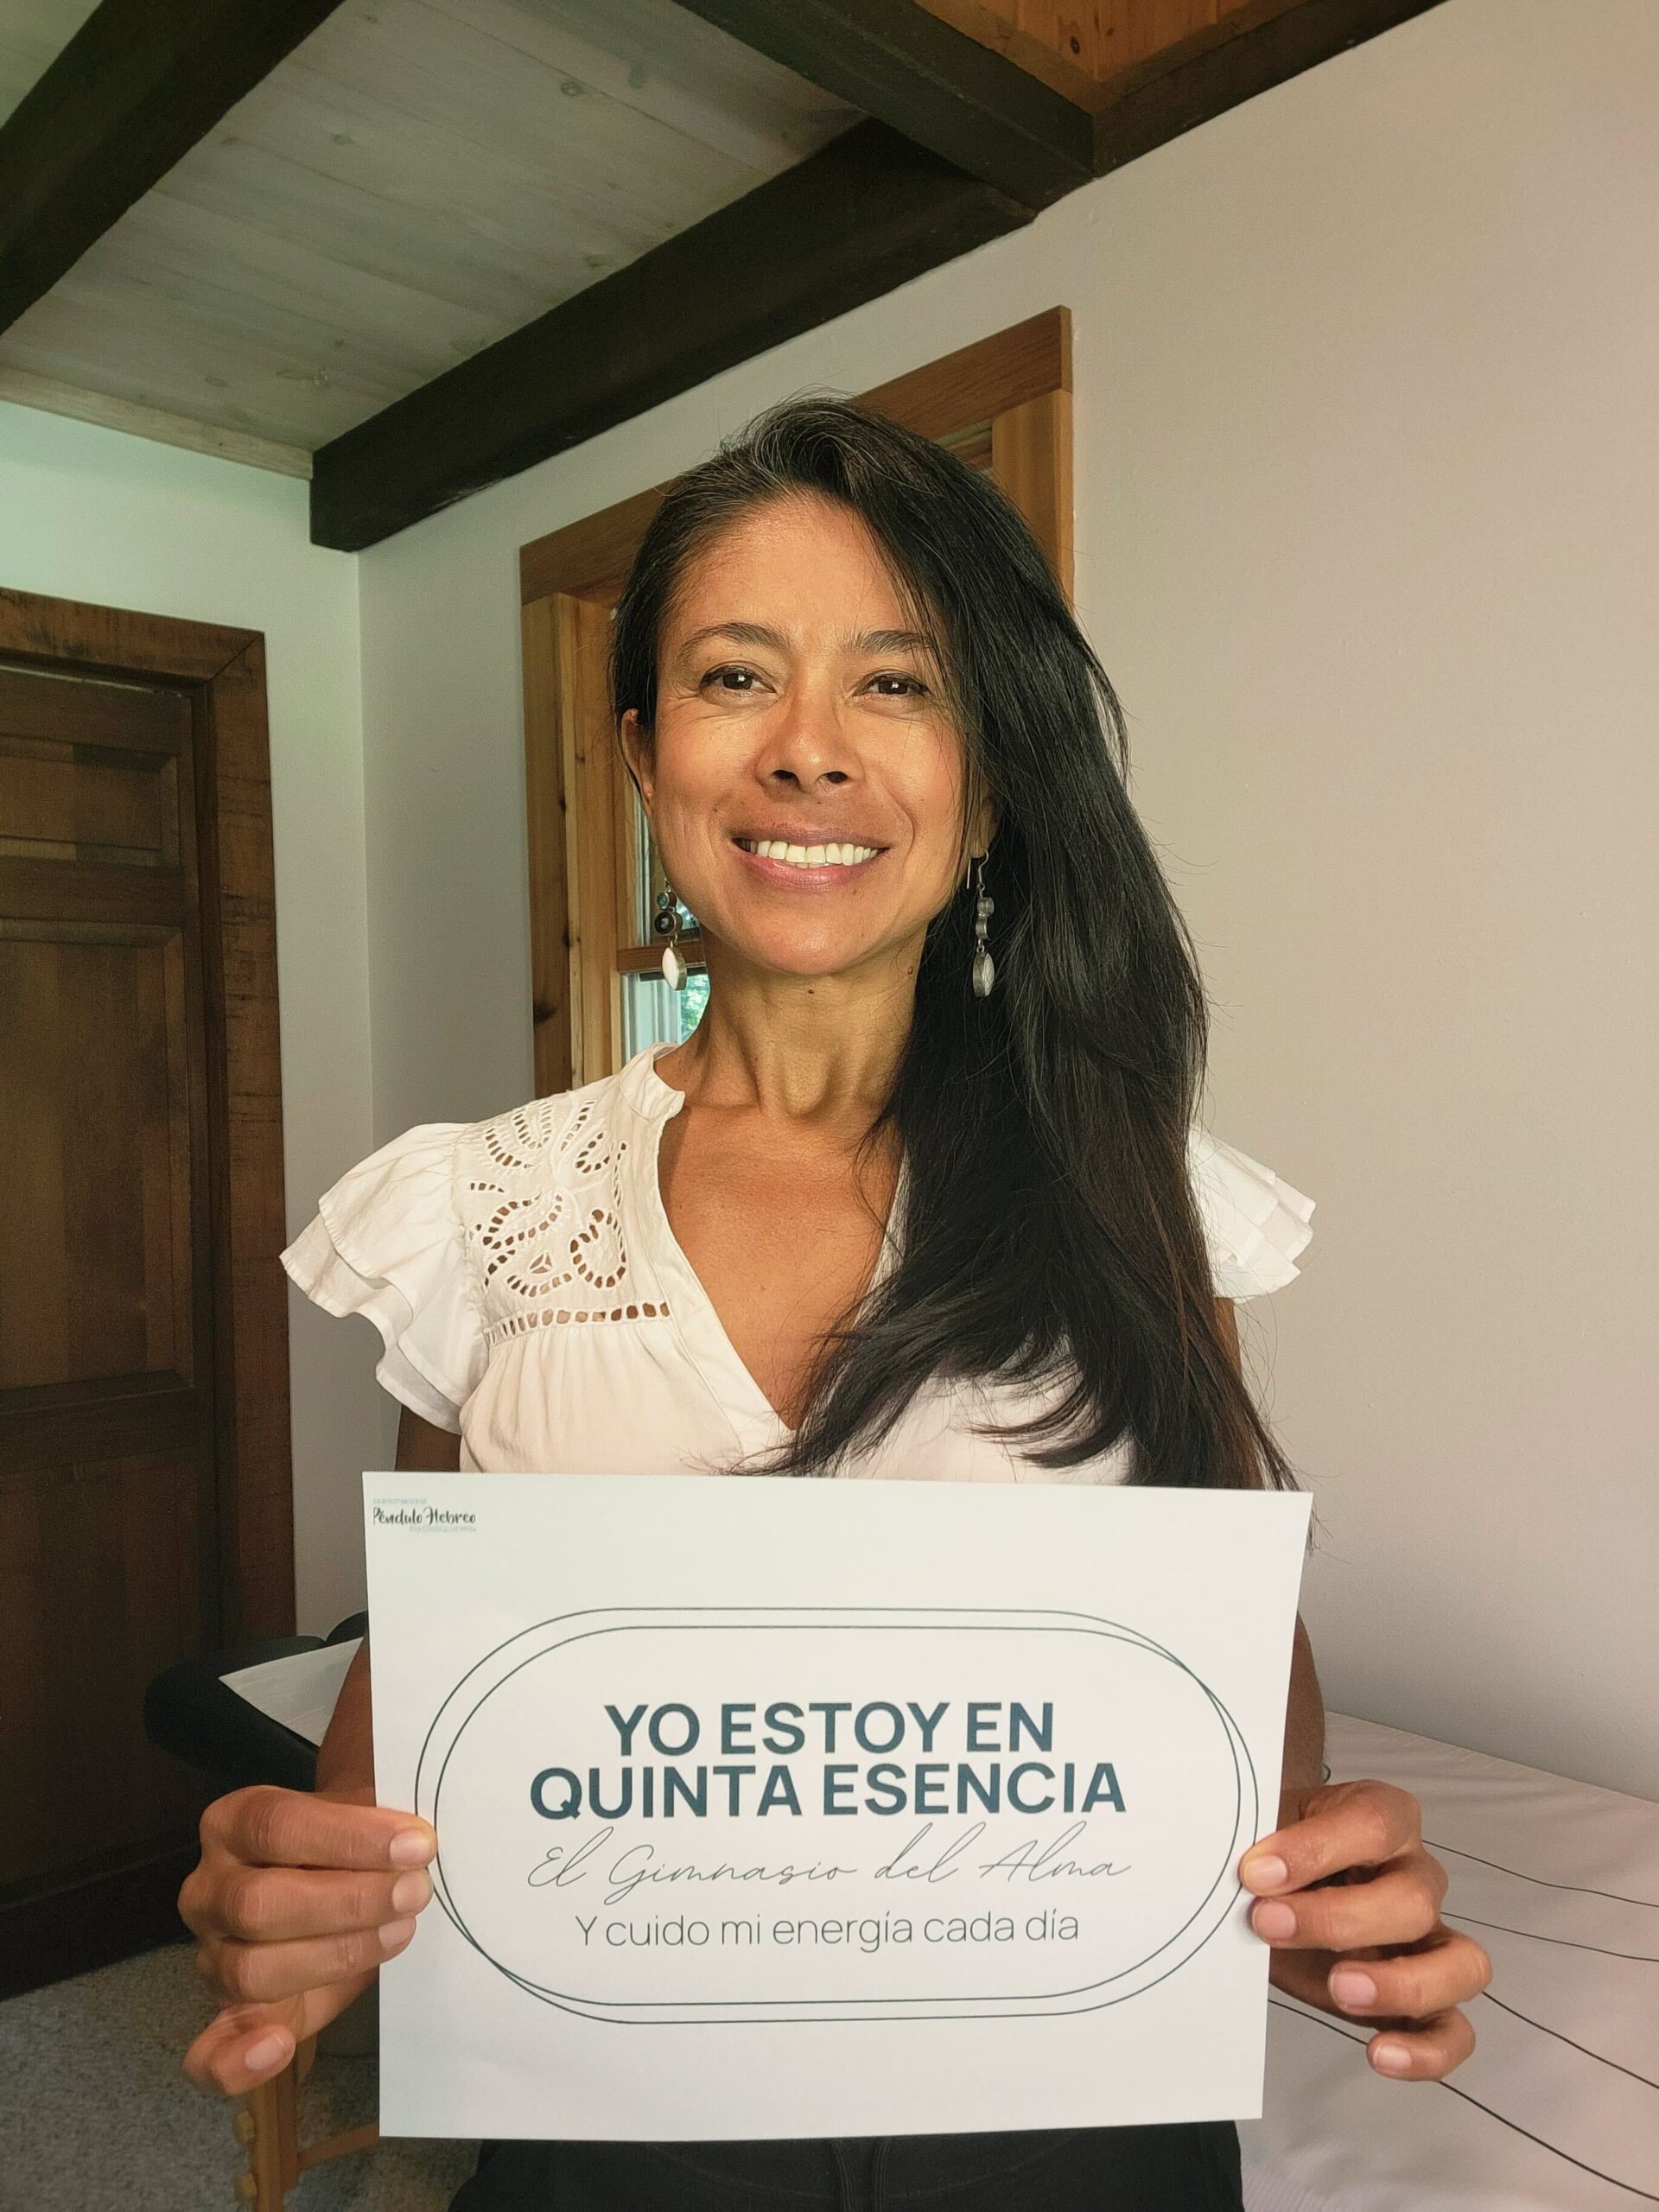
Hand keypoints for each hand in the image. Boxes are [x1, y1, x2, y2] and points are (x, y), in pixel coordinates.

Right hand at [179, 1783, 438, 2094]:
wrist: (338, 1877)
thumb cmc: (350, 1841)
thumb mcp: (363, 1810)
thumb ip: (379, 1811)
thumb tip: (415, 1830)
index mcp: (234, 1823)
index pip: (277, 1825)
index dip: (349, 1837)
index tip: (417, 1844)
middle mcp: (208, 1888)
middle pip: (259, 1903)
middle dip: (349, 1902)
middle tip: (415, 1892)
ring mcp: (211, 1954)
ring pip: (251, 1970)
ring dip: (334, 1957)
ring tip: (398, 1933)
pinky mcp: (229, 2013)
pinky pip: (209, 2052)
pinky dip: (235, 2060)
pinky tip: (277, 2048)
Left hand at [1239, 1778, 1491, 2080]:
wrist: (1267, 1897)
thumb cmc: (1273, 1859)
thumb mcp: (1261, 1835)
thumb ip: (1258, 1845)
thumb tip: (1246, 1871)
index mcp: (1382, 1817)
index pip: (1374, 1822)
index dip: (1316, 1847)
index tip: (1255, 1871)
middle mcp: (1416, 1874)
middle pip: (1412, 1898)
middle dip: (1336, 1918)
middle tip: (1268, 1924)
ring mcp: (1429, 1940)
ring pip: (1461, 1964)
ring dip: (1401, 1983)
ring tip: (1340, 1989)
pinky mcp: (1423, 2001)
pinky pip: (1453, 2030)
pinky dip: (1428, 2051)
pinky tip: (1379, 2054)